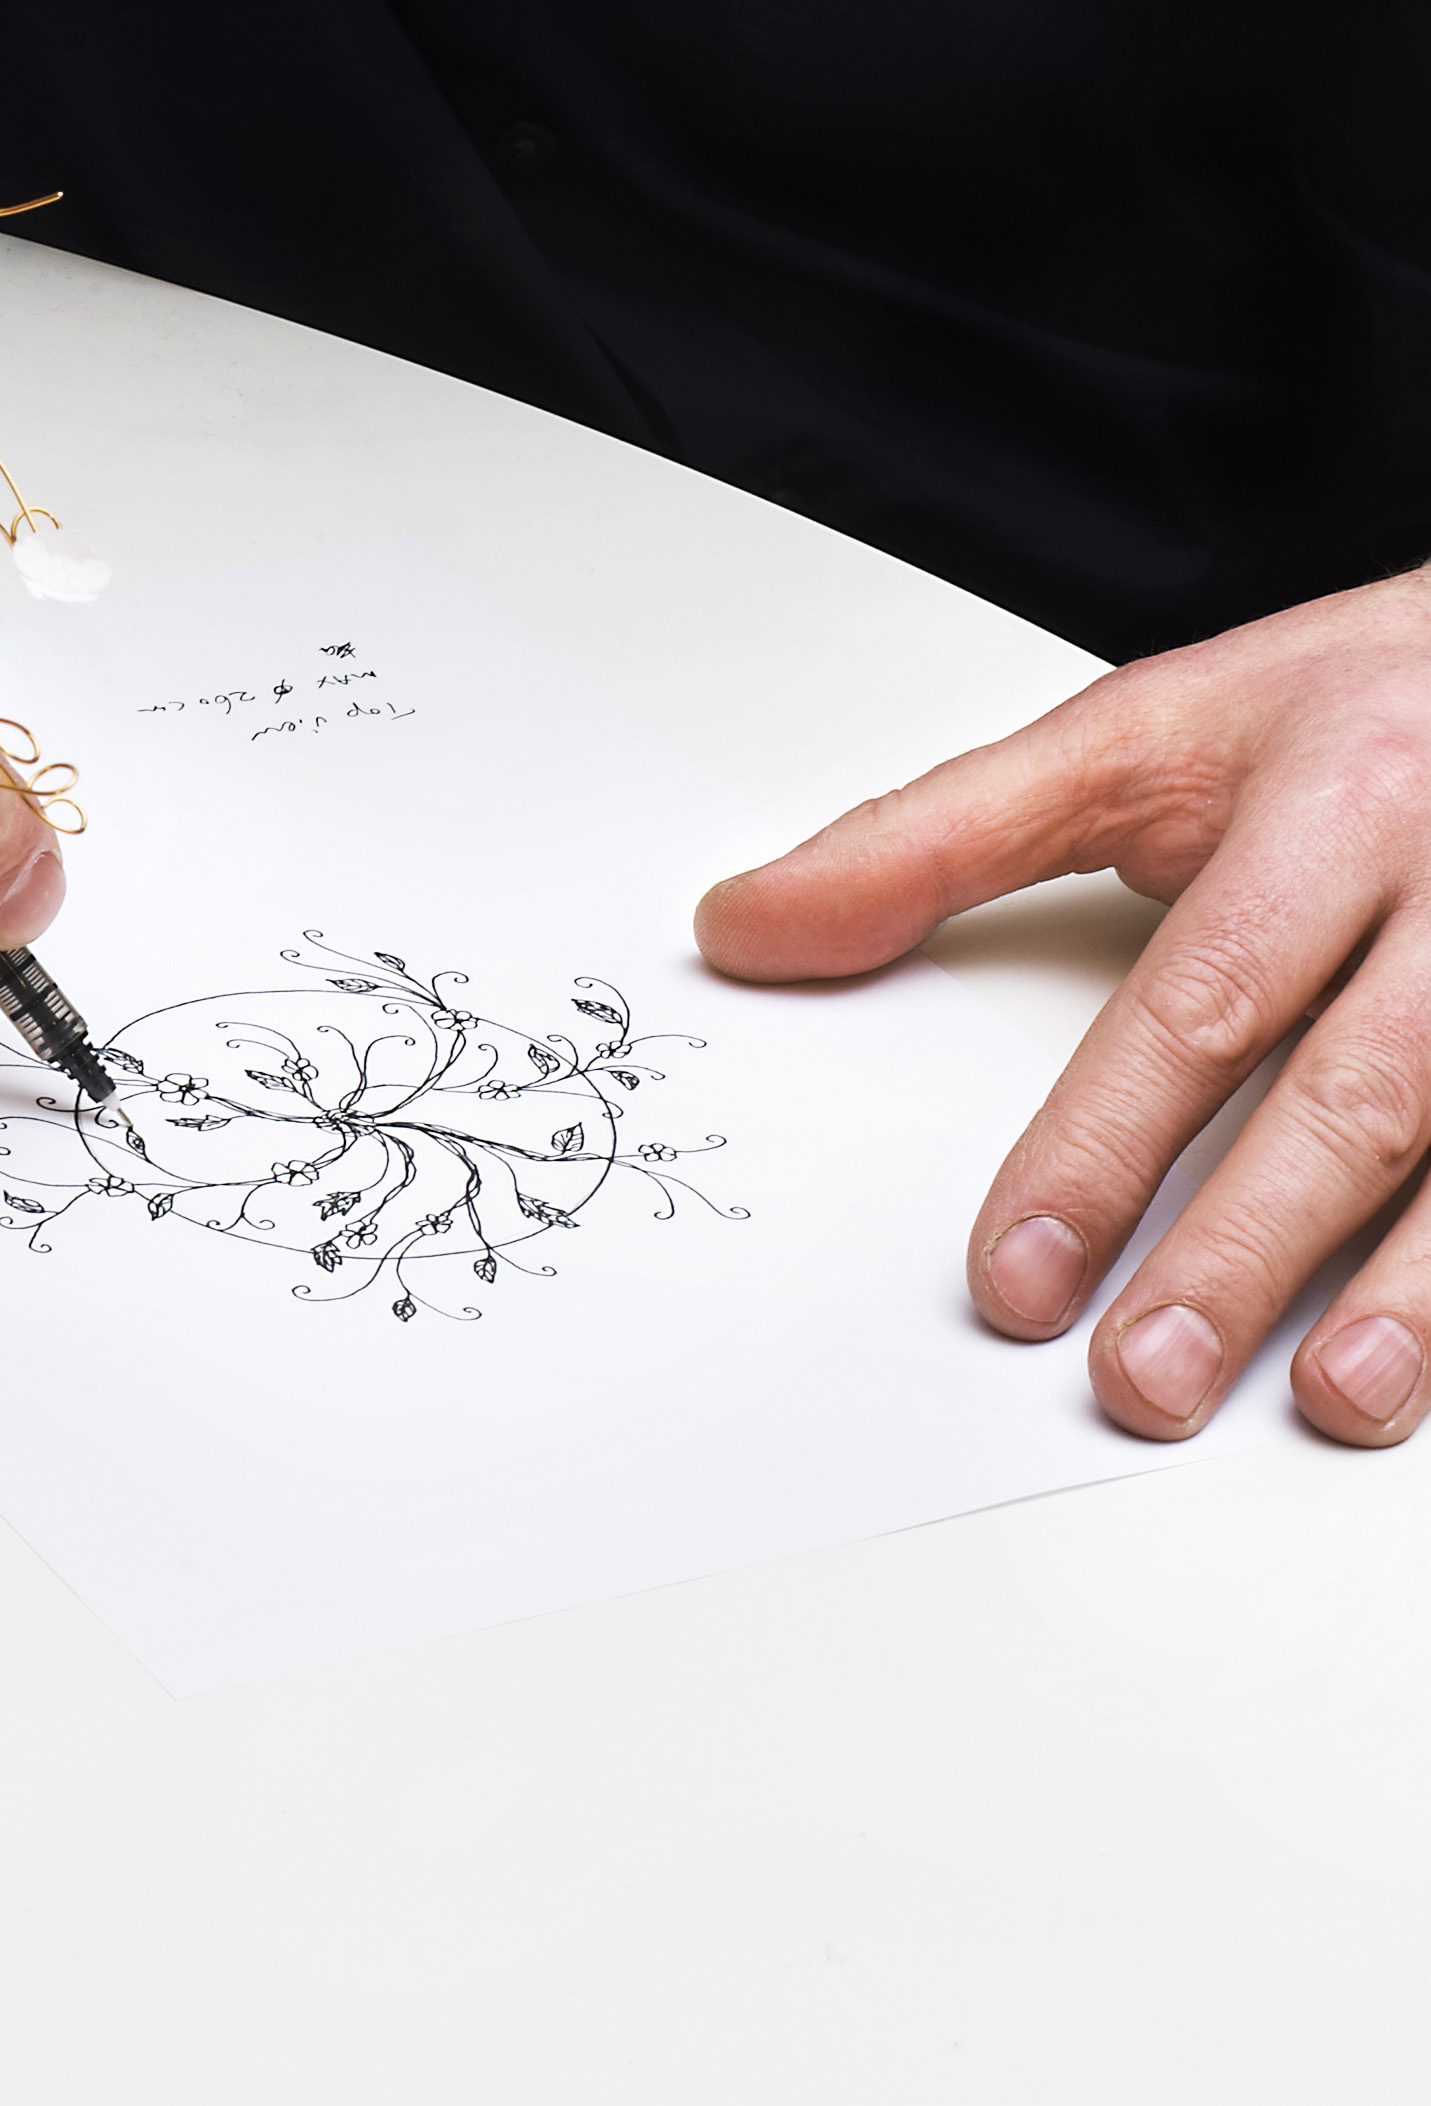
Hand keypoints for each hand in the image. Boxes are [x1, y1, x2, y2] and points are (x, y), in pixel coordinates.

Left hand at [697, 568, 1430, 1446]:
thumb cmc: (1344, 710)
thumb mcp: (1134, 735)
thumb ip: (934, 839)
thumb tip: (741, 926)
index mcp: (1329, 806)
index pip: (1199, 1002)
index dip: (1101, 1147)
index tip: (1018, 1276)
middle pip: (1351, 1091)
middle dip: (1244, 1248)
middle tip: (1143, 1376)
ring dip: (1415, 1286)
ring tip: (1331, 1395)